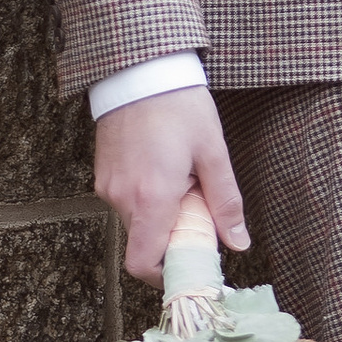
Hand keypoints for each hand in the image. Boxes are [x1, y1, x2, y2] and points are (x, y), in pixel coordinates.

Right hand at [94, 91, 248, 282]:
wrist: (139, 67)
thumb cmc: (179, 105)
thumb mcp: (213, 153)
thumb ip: (225, 203)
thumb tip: (238, 243)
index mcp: (151, 198)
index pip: (144, 264)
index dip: (166, 274)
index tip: (190, 263)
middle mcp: (121, 197)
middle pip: (143, 243)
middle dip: (172, 238)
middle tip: (199, 212)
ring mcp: (107, 185)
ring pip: (135, 222)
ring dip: (160, 216)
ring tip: (183, 182)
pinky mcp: (103, 173)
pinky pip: (125, 201)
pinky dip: (147, 200)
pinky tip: (165, 171)